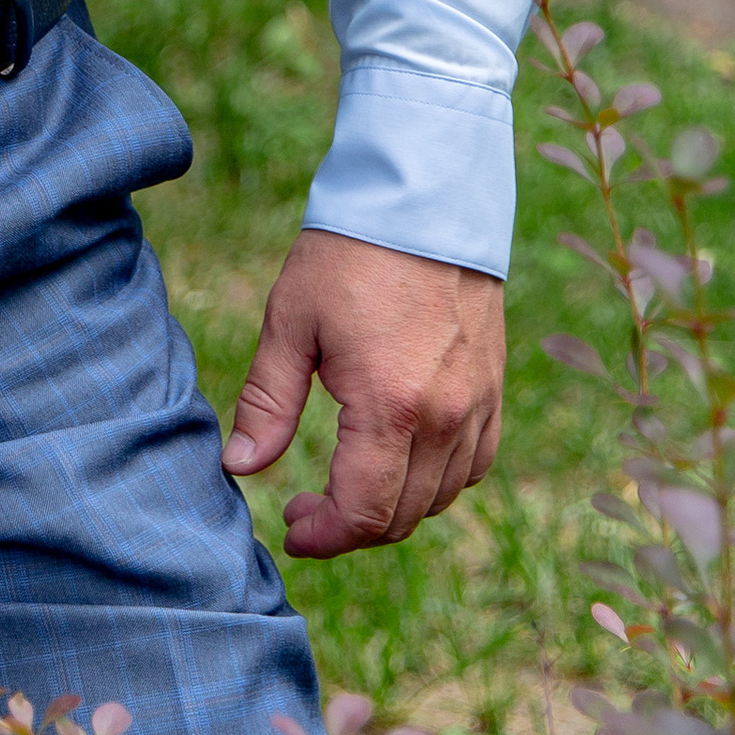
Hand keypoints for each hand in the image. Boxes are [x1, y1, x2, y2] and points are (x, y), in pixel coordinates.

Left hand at [222, 228, 503, 557]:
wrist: (423, 198)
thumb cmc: (348, 254)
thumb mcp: (290, 321)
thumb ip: (267, 403)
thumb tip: (239, 468)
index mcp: (390, 407)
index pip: (364, 514)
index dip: (324, 536)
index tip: (291, 524)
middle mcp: (444, 419)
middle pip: (403, 517)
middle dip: (351, 528)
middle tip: (307, 505)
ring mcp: (477, 406)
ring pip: (440, 497)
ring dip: (393, 507)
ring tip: (347, 482)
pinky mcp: (494, 390)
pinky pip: (473, 465)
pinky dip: (437, 480)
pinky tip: (399, 457)